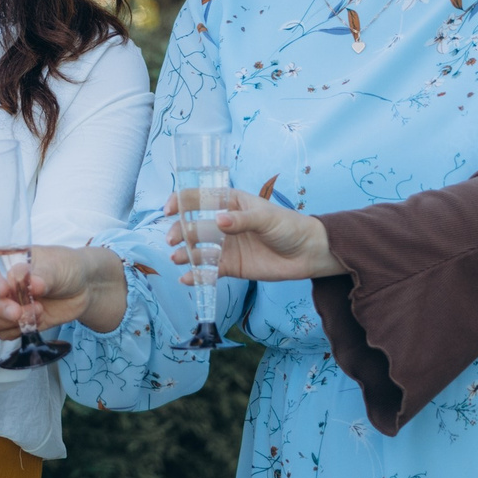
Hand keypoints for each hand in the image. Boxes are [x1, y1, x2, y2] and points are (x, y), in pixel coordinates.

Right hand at [0, 245, 126, 337]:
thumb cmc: (67, 268)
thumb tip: (33, 284)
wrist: (83, 288)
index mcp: (8, 263)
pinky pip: (4, 333)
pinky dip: (17, 331)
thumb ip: (44, 275)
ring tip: (37, 313)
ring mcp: (8, 304)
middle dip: (0, 309)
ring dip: (9, 323)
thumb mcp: (58, 266)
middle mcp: (3, 284)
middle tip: (19, 312)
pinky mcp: (17, 322)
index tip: (5, 291)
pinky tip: (37, 321)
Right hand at [172, 189, 340, 281]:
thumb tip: (218, 220)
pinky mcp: (231, 266)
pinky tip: (187, 279)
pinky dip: (196, 275)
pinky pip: (208, 270)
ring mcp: (225, 246)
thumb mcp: (267, 218)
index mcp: (230, 203)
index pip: (199, 198)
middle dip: (180, 231)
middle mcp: (223, 223)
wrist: (307, 253)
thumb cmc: (289, 226)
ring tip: (177, 258)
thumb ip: (242, 220)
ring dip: (184, 253)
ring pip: (197, 249)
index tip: (169, 209)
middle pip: (193, 225)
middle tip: (172, 240)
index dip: (181, 201)